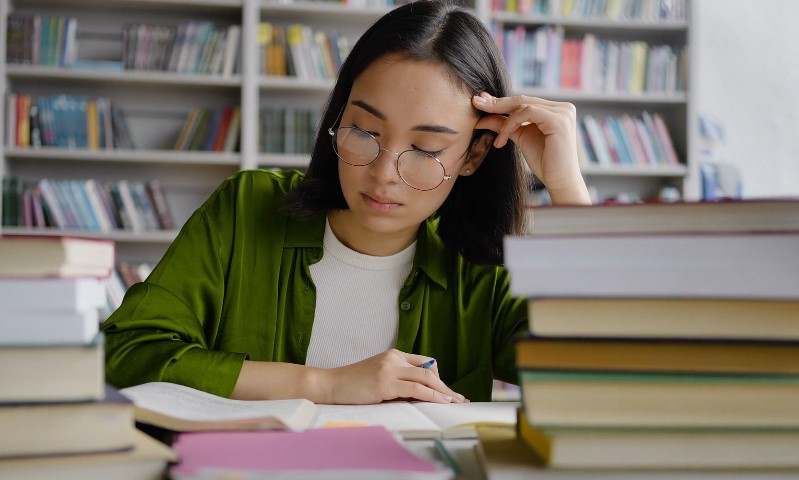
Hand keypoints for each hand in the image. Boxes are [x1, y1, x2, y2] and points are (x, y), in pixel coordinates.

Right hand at [322, 349, 466, 404]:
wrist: (331, 384)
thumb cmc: (353, 384)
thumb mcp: (379, 375)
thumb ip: (398, 380)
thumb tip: (420, 393)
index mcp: (394, 355)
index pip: (424, 363)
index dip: (438, 378)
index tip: (447, 392)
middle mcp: (394, 358)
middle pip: (429, 370)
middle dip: (445, 386)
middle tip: (458, 398)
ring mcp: (389, 369)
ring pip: (425, 378)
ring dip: (443, 392)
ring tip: (454, 402)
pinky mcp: (385, 382)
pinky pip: (415, 389)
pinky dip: (431, 396)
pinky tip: (439, 402)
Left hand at [472, 92, 590, 204]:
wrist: (559, 181)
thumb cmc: (544, 162)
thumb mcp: (520, 137)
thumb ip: (504, 125)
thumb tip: (482, 116)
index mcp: (556, 109)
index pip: (524, 101)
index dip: (501, 101)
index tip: (480, 101)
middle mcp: (563, 107)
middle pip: (522, 100)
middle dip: (497, 103)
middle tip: (476, 104)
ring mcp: (563, 112)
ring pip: (523, 105)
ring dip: (505, 121)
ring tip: (497, 139)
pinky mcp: (559, 120)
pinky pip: (528, 113)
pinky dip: (511, 123)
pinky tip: (503, 138)